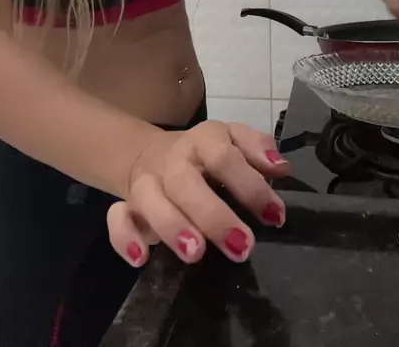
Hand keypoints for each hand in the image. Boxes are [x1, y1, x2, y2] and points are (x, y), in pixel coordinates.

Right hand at [107, 121, 288, 267]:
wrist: (154, 154)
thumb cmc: (208, 155)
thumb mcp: (235, 140)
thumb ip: (258, 149)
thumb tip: (282, 168)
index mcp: (204, 141)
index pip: (224, 156)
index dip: (250, 186)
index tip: (275, 216)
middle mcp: (173, 161)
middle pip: (186, 182)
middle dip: (213, 215)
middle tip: (242, 247)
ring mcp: (147, 183)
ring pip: (150, 200)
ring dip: (171, 226)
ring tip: (195, 253)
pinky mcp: (127, 205)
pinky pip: (117, 218)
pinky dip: (125, 238)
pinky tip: (141, 258)